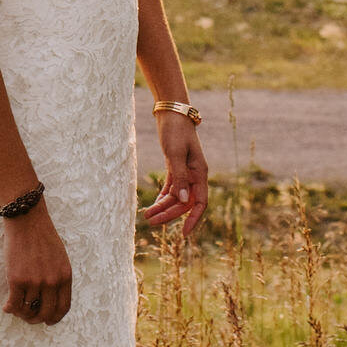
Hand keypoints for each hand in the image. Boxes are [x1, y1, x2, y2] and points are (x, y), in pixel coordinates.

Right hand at [2, 206, 72, 324]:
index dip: (55, 318)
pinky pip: (14, 303)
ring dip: (21, 313)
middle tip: (30, 318)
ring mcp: (34, 282)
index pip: (63, 307)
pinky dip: (9, 308)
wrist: (26, 220)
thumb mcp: (60, 257)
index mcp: (65, 276)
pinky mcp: (17, 279)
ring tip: (16, 309)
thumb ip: (58, 276)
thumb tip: (50, 297)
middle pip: (46, 312)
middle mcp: (51, 282)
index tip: (47, 321)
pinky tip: (6, 307)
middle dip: (37, 319)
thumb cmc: (42, 236)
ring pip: (28, 309)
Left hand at [143, 115, 208, 239]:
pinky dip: (163, 197)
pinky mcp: (176, 167)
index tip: (184, 234)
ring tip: (146, 215)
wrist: (171, 112)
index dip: (193, 219)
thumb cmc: (175, 131)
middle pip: (184, 203)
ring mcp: (185, 172)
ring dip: (162, 206)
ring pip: (175, 196)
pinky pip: (171, 188)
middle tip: (151, 221)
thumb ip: (179, 177)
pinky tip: (154, 205)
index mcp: (199, 173)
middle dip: (169, 214)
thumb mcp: (175, 153)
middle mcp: (194, 175)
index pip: (200, 203)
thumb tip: (183, 201)